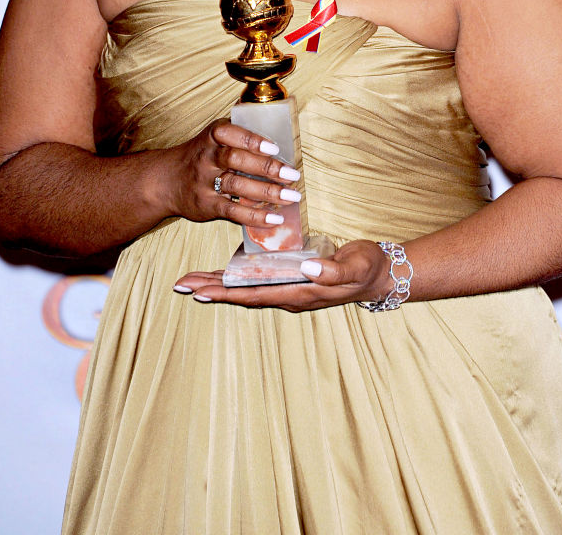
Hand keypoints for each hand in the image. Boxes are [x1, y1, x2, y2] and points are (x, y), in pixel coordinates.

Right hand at [165, 119, 301, 231]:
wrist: (166, 181)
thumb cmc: (200, 155)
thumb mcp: (212, 137)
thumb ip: (239, 131)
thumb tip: (273, 123)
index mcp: (211, 137)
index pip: (228, 133)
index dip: (251, 140)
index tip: (275, 148)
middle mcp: (206, 158)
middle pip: (235, 160)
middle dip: (266, 168)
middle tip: (292, 175)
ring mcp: (205, 183)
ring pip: (236, 186)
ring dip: (267, 192)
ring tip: (291, 196)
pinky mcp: (207, 205)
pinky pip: (232, 211)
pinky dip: (254, 216)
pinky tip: (274, 218)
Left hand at [173, 239, 391, 312]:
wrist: (380, 274)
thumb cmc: (368, 266)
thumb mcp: (356, 266)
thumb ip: (334, 270)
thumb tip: (307, 268)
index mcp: (301, 292)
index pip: (255, 295)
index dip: (226, 293)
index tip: (200, 291)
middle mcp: (290, 294)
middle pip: (243, 294)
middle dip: (212, 289)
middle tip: (181, 283)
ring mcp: (290, 288)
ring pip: (246, 288)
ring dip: (219, 284)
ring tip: (192, 279)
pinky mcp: (292, 279)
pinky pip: (258, 281)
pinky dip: (236, 277)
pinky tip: (223, 272)